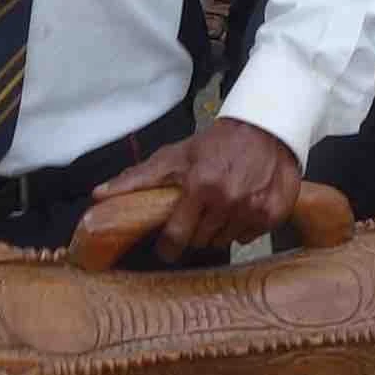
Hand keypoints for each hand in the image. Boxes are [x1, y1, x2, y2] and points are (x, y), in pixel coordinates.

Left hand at [92, 115, 302, 256]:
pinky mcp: (274, 214)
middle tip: (197, 213)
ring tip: (219, 207)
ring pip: (225, 242)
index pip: (177, 236)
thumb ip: (137, 178)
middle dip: (194, 231)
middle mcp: (229, 200)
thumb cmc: (214, 143)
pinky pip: (249, 237)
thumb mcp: (174, 156)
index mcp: (200, 186)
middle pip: (201, 241)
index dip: (169, 245)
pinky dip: (243, 227)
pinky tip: (241, 207)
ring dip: (218, 230)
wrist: (264, 128)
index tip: (167, 246)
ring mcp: (254, 209)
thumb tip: (99, 194)